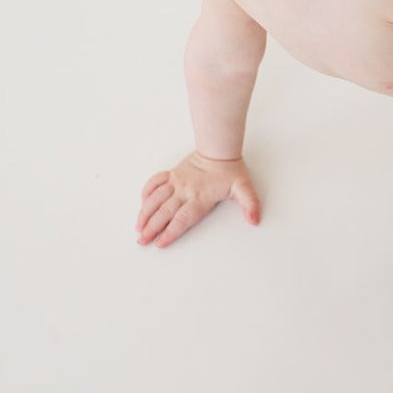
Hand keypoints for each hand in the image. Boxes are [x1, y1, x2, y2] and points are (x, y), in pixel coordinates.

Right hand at [136, 151, 259, 247]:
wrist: (219, 149)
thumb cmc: (231, 170)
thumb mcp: (244, 188)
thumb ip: (250, 204)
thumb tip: (255, 220)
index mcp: (200, 197)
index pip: (183, 218)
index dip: (171, 232)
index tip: (160, 243)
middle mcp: (185, 190)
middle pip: (165, 212)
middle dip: (152, 228)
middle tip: (142, 241)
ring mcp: (177, 182)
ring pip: (156, 198)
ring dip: (145, 213)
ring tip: (138, 227)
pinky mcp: (172, 173)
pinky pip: (155, 181)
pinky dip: (146, 192)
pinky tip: (142, 203)